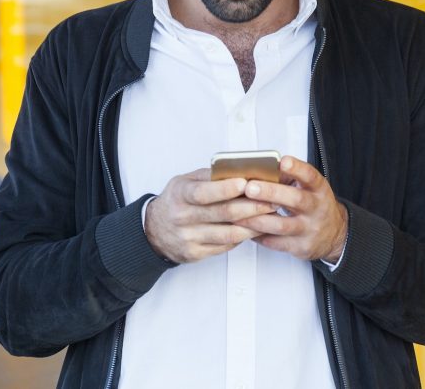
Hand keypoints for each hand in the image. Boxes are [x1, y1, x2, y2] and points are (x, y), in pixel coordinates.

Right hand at [145, 168, 277, 262]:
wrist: (153, 231)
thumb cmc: (175, 201)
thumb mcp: (184, 182)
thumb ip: (209, 176)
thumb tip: (238, 170)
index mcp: (180, 195)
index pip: (203, 193)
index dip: (225, 189)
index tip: (245, 183)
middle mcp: (183, 217)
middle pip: (223, 214)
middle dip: (252, 206)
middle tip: (271, 200)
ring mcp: (189, 238)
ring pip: (229, 233)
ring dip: (253, 224)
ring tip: (269, 215)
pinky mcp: (196, 253)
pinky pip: (226, 246)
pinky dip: (243, 237)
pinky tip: (254, 228)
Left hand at [233, 156, 347, 261]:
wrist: (333, 235)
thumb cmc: (313, 205)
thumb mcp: (309, 188)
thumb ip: (289, 178)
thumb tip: (260, 167)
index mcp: (318, 189)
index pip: (310, 176)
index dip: (297, 169)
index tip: (282, 162)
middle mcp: (316, 208)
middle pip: (295, 200)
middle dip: (271, 193)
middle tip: (250, 187)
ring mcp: (309, 229)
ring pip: (281, 225)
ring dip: (257, 219)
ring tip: (237, 213)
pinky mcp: (300, 247)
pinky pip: (276, 243)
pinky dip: (258, 236)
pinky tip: (244, 230)